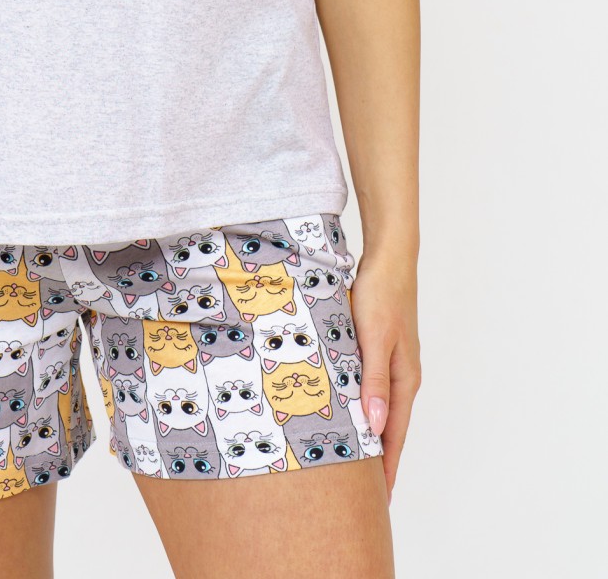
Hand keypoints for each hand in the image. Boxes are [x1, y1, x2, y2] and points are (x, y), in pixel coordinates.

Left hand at [348, 250, 421, 505]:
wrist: (389, 260)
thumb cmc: (380, 296)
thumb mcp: (373, 340)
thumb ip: (374, 383)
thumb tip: (374, 427)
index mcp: (404, 379)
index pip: (394, 434)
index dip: (386, 466)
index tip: (379, 499)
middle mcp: (403, 376)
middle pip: (391, 427)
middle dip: (380, 459)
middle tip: (366, 493)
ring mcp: (395, 363)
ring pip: (382, 409)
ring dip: (372, 434)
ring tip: (359, 461)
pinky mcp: (383, 350)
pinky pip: (376, 389)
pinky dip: (367, 408)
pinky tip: (355, 413)